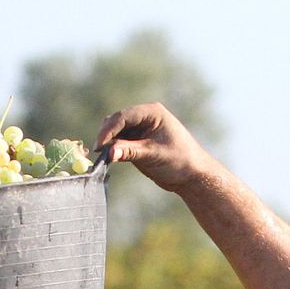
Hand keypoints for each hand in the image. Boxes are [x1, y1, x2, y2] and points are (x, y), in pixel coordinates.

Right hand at [94, 103, 215, 192]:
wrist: (190, 176)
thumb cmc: (179, 160)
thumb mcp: (153, 155)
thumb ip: (130, 151)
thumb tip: (109, 152)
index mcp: (152, 112)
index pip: (123, 116)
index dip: (109, 130)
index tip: (100, 145)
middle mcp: (144, 118)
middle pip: (116, 122)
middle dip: (107, 136)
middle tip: (99, 153)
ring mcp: (139, 130)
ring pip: (115, 132)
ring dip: (108, 143)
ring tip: (104, 157)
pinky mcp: (136, 143)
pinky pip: (118, 143)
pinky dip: (112, 150)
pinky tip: (109, 159)